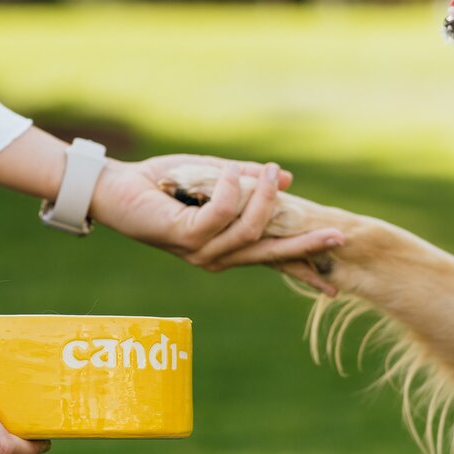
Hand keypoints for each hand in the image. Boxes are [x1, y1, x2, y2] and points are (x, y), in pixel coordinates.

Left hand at [90, 154, 345, 271]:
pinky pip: (221, 214)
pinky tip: (232, 173)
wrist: (116, 187)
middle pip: (270, 253)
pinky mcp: (185, 237)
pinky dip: (232, 191)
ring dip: (265, 198)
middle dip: (305, 245)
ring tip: (272, 171)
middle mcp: (216, 257)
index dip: (303, 266)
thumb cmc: (162, 183)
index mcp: (224, 247)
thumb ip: (247, 179)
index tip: (335, 282)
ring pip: (249, 230)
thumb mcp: (213, 177)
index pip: (271, 258)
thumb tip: (286, 177)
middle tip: (337, 235)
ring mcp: (200, 251)